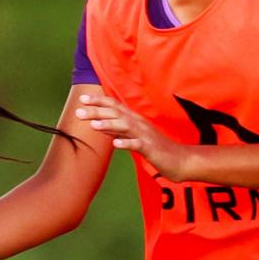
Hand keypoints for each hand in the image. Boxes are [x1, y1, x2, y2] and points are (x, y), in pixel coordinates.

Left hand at [74, 92, 195, 180]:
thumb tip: (99, 124)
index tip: (82, 99)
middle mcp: (139, 124)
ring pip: (126, 127)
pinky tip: (115, 144)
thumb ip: (117, 130)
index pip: (115, 106)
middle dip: (97, 111)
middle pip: (117, 114)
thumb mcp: (133, 137)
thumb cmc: (156, 148)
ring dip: (109, 125)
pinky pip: (138, 145)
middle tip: (79, 111)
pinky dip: (127, 143)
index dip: (99, 101)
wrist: (180, 160)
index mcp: (135, 120)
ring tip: (93, 125)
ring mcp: (145, 136)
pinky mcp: (151, 149)